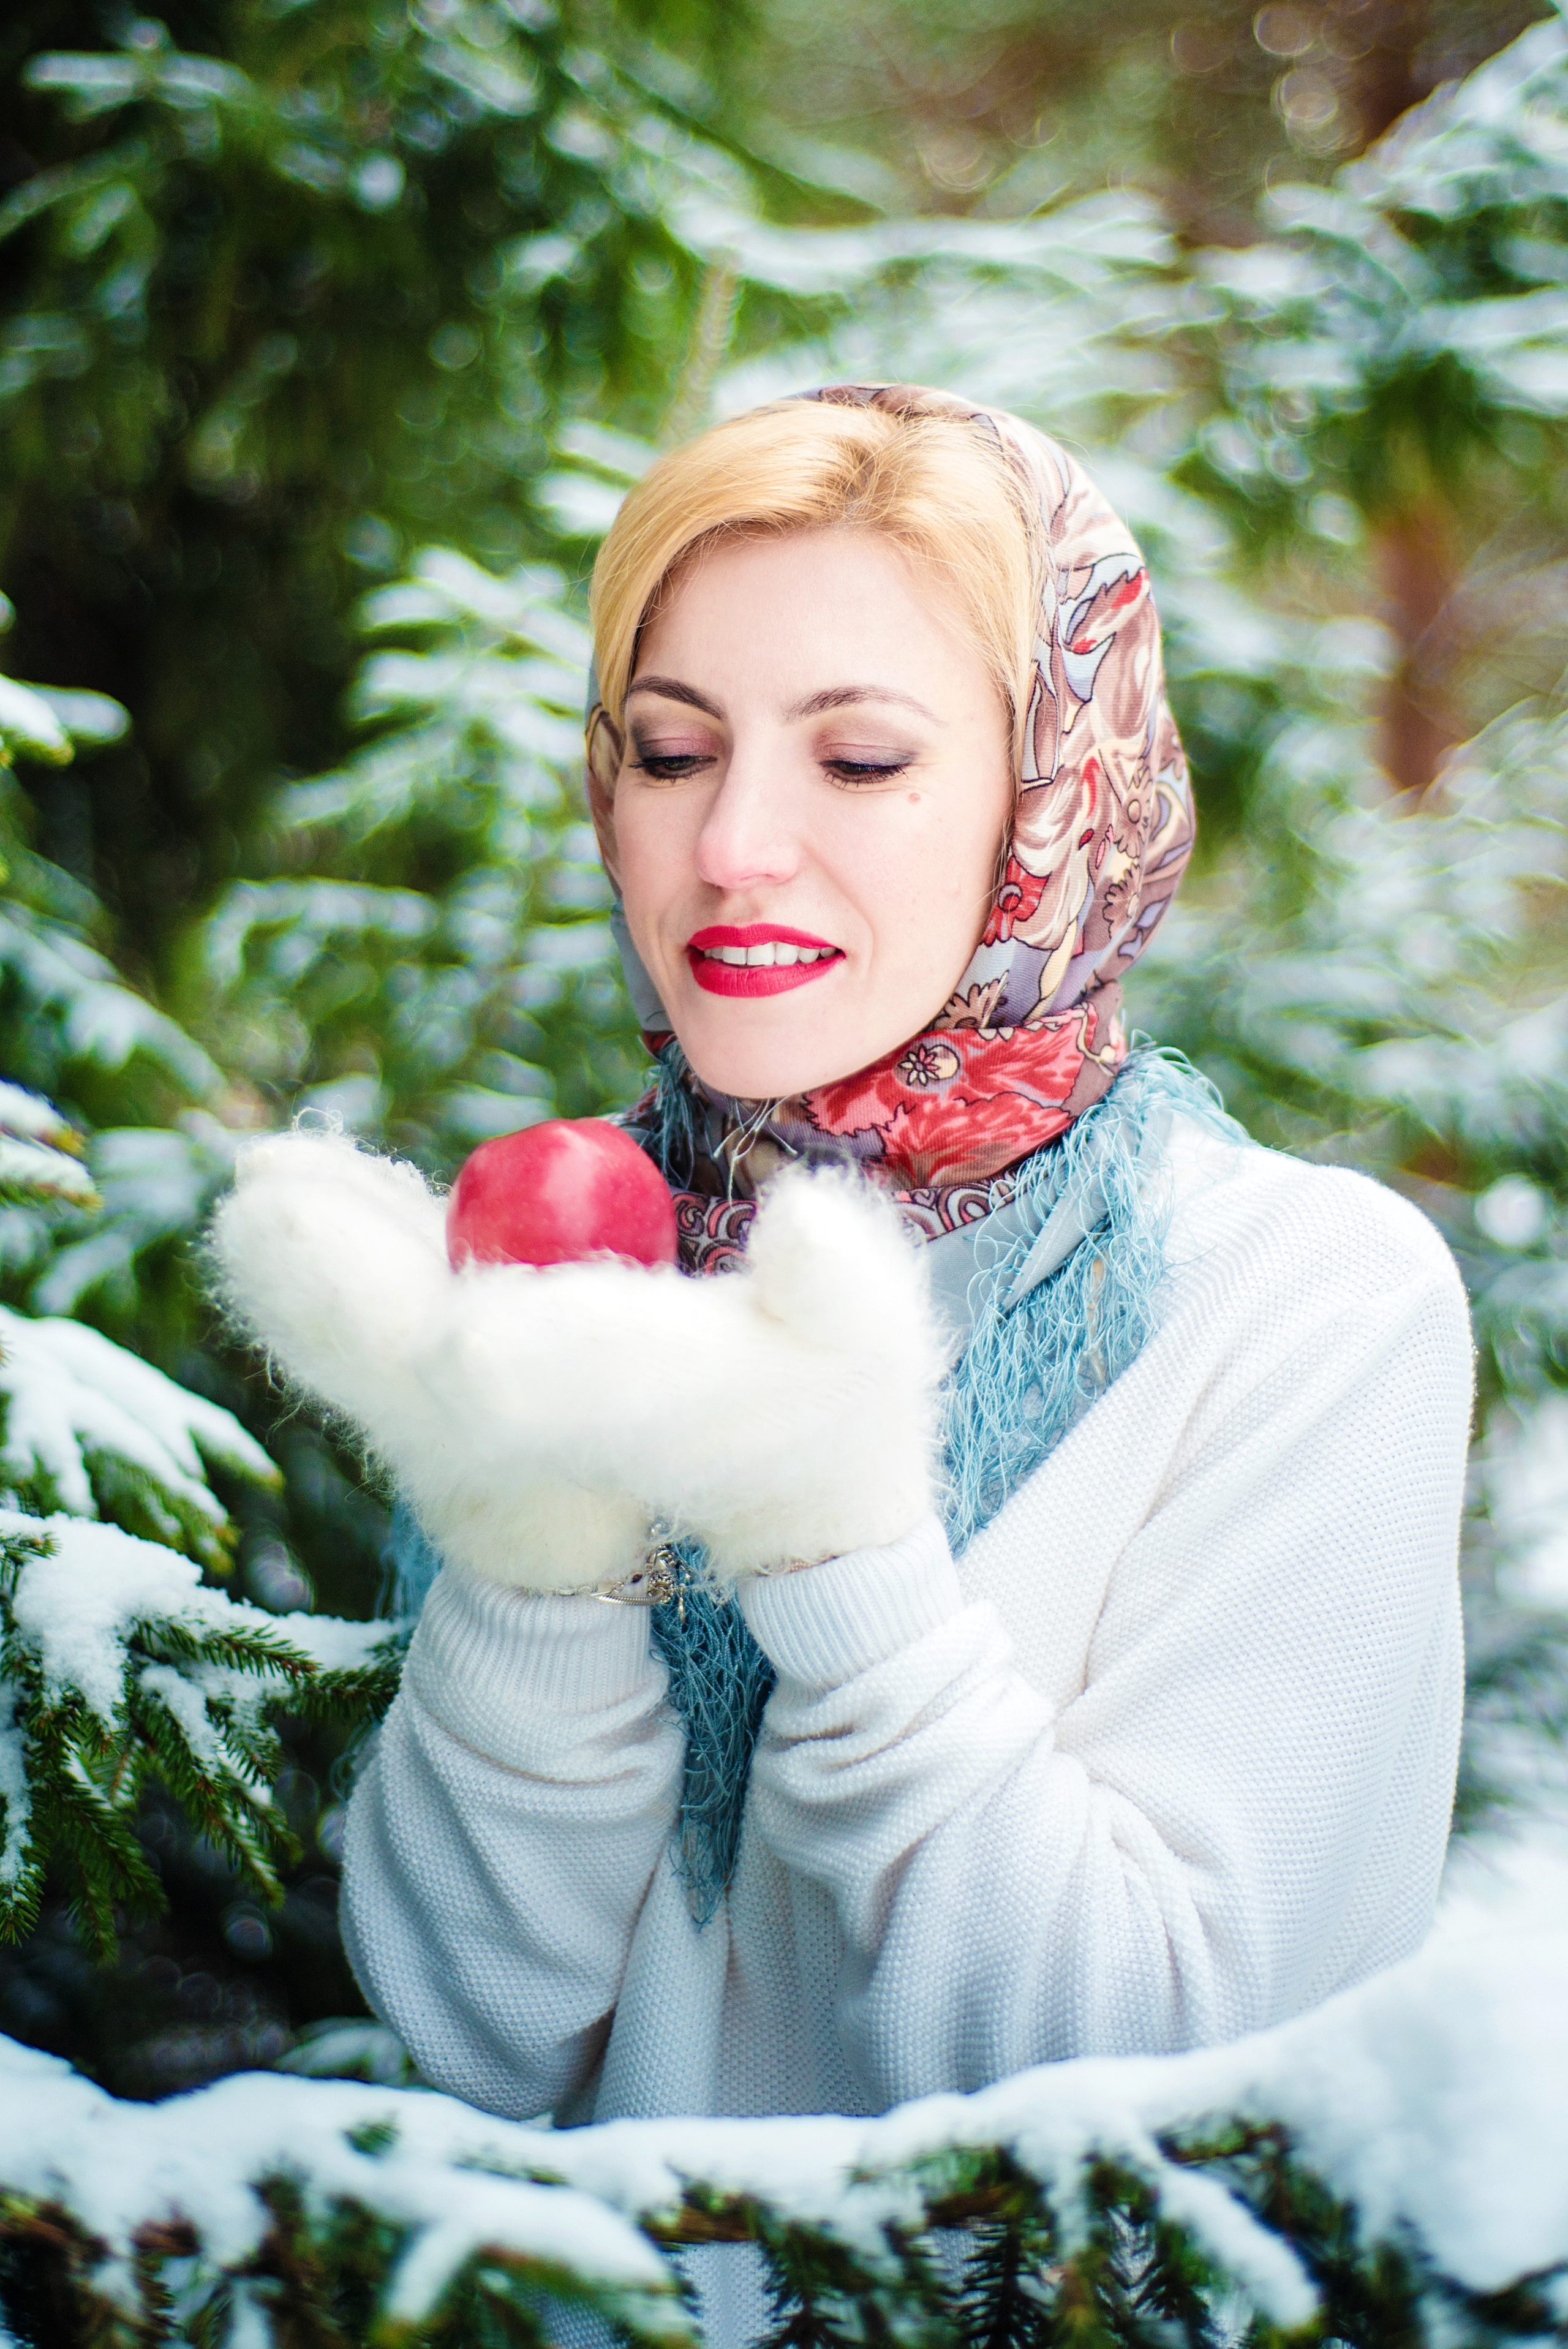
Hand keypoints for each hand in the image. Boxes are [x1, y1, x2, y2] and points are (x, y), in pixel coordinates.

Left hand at [210, 1131, 947, 1591]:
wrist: (767, 1495)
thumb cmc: (828, 1402)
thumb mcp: (870, 1341)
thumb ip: (841, 1282)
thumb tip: (799, 1220)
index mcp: (647, 1413)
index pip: (577, 1393)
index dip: (531, 1362)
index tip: (463, 1335)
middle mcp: (545, 1430)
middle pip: (431, 1366)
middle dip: (354, 1293)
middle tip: (274, 1210)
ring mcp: (478, 1417)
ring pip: (375, 1347)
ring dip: (309, 1274)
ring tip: (255, 1186)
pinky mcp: (443, 1381)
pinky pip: (365, 1324)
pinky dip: (322, 1261)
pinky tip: (282, 1183)